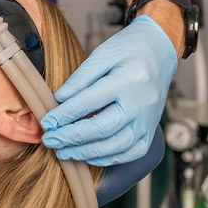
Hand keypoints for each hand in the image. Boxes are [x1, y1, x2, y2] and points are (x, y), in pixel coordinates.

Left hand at [41, 15, 177, 165]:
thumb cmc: (128, 49)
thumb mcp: (102, 53)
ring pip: (117, 145)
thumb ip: (81, 77)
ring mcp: (149, 120)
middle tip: (50, 140)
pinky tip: (87, 156)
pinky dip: (108, 158)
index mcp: (129, 80)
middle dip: (72, 137)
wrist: (161, 50)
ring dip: (86, 152)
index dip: (65, 114)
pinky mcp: (151, 131)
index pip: (90, 102)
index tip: (46, 122)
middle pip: (103, 128)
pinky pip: (131, 152)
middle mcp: (142, 104)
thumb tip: (59, 100)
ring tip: (63, 152)